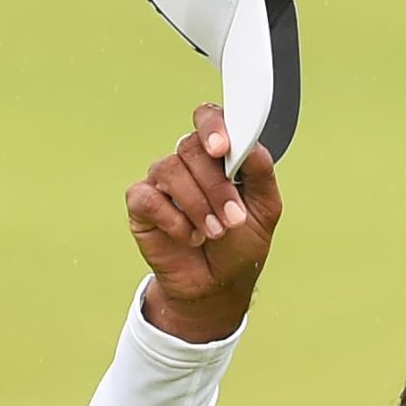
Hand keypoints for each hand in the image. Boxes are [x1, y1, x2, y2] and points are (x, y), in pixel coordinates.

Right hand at [123, 103, 284, 341]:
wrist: (217, 285)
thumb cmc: (240, 244)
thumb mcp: (265, 208)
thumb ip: (260, 171)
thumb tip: (250, 144)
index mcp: (218, 156)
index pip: (209, 119)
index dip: (213, 126)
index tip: (222, 149)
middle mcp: (188, 162)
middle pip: (191, 148)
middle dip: (216, 186)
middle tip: (232, 219)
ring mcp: (162, 181)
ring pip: (170, 170)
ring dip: (198, 205)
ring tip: (214, 232)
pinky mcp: (141, 204)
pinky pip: (149, 198)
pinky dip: (173, 220)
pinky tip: (189, 236)